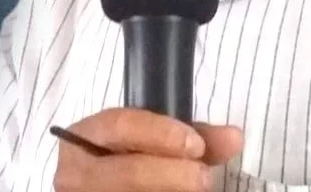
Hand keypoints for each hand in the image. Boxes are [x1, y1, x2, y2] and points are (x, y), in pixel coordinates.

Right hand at [53, 107, 243, 191]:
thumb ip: (190, 135)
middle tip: (204, 178)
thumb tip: (235, 137)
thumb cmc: (128, 155)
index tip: (196, 144)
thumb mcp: (149, 139)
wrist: (99, 184)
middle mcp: (76, 174)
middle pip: (126, 174)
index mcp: (84, 137)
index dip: (159, 133)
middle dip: (171, 175)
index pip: (119, 126)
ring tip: (198, 190)